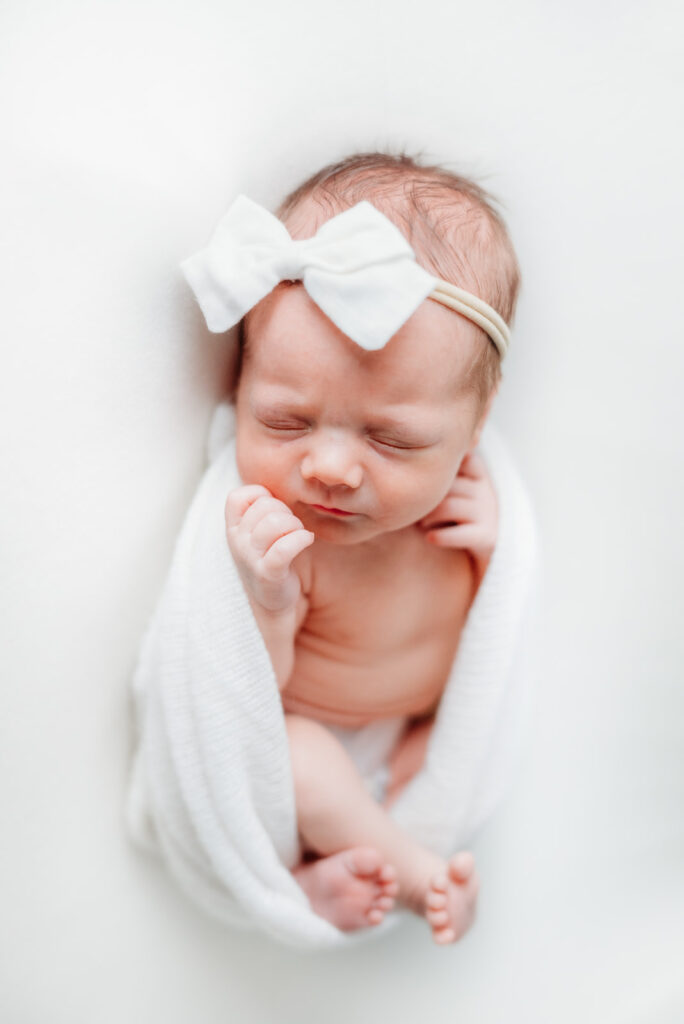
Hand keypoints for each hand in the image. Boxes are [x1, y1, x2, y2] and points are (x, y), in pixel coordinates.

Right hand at [225, 485, 314, 612]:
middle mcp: (237, 541)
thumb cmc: (268, 557)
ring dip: (295, 525)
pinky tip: (306, 540)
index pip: (239, 495)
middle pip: (265, 506)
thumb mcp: (256, 531)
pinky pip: (284, 548)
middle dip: (285, 512)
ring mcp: (250, 558)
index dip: (261, 496)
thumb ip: (261, 508)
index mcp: (233, 527)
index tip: (273, 510)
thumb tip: (282, 484)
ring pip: (276, 523)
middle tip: (291, 527)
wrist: (271, 600)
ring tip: (299, 534)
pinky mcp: (268, 573)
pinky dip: (301, 539)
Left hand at [418, 451, 497, 569]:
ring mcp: (488, 512)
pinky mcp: (487, 536)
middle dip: (427, 497)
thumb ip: (437, 475)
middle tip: (414, 508)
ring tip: (421, 524)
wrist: (481, 548)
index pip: (459, 459)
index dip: (441, 469)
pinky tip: (431, 538)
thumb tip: (401, 454)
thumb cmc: (456, 514)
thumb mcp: (452, 491)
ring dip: (429, 517)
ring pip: (448, 506)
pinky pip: (459, 533)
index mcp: (477, 475)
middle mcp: (485, 490)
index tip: (425, 482)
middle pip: (447, 484)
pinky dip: (441, 536)